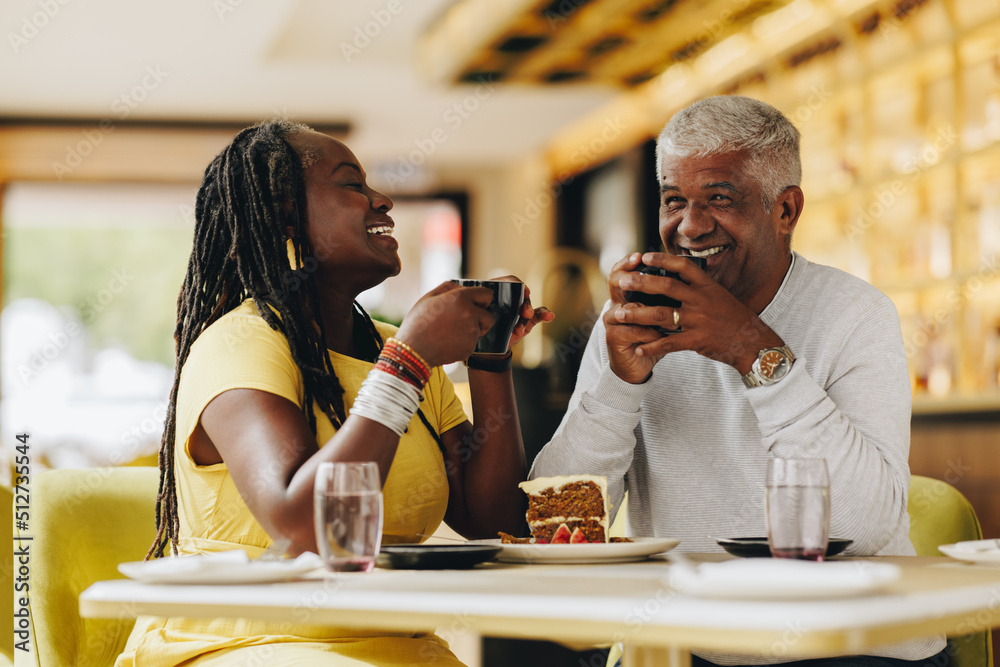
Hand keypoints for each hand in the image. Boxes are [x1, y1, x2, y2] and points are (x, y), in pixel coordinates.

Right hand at [395, 281, 494, 367]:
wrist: (413, 350)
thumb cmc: (417, 323)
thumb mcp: (429, 297)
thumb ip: (449, 287)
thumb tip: (462, 287)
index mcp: (460, 298)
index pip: (487, 294)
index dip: (482, 299)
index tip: (477, 303)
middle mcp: (469, 314)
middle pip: (489, 315)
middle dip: (481, 317)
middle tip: (464, 320)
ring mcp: (471, 332)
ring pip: (481, 330)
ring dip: (473, 330)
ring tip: (453, 331)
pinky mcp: (470, 347)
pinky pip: (473, 342)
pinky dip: (465, 342)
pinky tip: (449, 341)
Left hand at [488, 275, 554, 349]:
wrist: (492, 347)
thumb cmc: (484, 328)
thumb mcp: (483, 319)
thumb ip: (485, 313)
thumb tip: (481, 309)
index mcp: (498, 293)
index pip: (509, 282)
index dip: (517, 284)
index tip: (523, 291)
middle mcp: (511, 299)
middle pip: (521, 295)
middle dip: (525, 304)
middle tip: (526, 313)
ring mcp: (521, 309)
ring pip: (529, 308)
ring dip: (529, 316)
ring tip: (519, 330)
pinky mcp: (530, 319)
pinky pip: (539, 314)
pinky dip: (545, 314)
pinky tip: (549, 316)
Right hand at [604, 253, 668, 382]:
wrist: (637, 366)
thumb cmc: (652, 338)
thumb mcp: (659, 315)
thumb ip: (664, 298)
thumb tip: (684, 276)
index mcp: (626, 296)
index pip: (621, 271)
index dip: (627, 262)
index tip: (641, 256)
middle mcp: (615, 304)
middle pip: (616, 282)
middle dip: (633, 277)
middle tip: (645, 274)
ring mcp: (612, 321)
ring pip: (628, 308)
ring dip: (648, 311)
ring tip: (667, 313)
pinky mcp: (613, 337)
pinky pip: (632, 330)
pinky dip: (650, 333)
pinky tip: (662, 335)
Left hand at [608, 252, 783, 375]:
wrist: (753, 343)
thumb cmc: (734, 318)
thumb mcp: (720, 296)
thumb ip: (699, 288)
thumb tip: (677, 276)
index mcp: (707, 286)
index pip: (683, 266)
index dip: (663, 259)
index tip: (645, 256)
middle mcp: (701, 300)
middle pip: (666, 286)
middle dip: (641, 283)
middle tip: (622, 282)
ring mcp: (699, 320)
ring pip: (661, 314)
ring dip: (637, 315)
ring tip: (619, 314)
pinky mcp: (697, 340)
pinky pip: (669, 343)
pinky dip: (651, 346)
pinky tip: (638, 347)